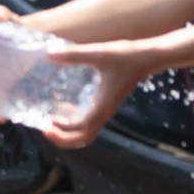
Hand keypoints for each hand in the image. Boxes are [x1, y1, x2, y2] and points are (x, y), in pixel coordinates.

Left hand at [35, 39, 158, 149]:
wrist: (148, 57)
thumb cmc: (126, 56)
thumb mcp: (99, 53)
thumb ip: (75, 55)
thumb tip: (50, 54)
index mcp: (102, 106)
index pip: (81, 131)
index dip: (62, 133)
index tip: (46, 126)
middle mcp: (104, 112)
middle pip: (83, 139)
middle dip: (63, 139)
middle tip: (45, 129)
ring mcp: (106, 109)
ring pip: (87, 133)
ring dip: (70, 134)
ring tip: (52, 124)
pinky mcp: (107, 103)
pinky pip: (91, 122)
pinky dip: (77, 124)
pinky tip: (66, 109)